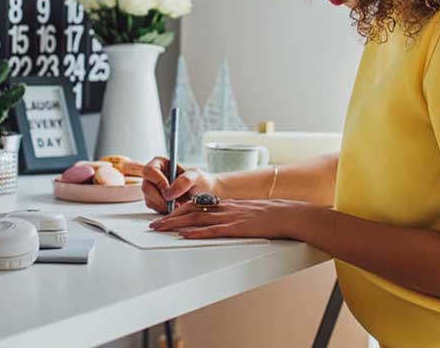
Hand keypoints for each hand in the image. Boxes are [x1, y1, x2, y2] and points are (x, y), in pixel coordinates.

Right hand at [142, 156, 216, 213]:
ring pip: (149, 199)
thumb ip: (184, 181)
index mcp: (160, 163)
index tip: (168, 189)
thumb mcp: (196, 176)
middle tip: (173, 203)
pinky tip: (174, 207)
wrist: (203, 195)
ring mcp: (153, 189)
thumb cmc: (200, 181)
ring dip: (163, 205)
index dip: (157, 180)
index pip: (149, 170)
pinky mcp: (154, 201)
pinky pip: (153, 207)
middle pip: (146, 187)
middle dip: (159, 198)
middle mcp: (154, 175)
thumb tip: (168, 192)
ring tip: (178, 204)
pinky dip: (163, 210)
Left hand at [148, 198, 307, 238]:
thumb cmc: (268, 215)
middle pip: (190, 211)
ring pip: (196, 219)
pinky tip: (185, 235)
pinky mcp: (236, 228)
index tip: (163, 216)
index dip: (176, 211)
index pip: (194, 205)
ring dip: (176, 224)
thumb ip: (229, 215)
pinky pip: (212, 230)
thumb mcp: (244, 211)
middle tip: (154, 225)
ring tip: (161, 229)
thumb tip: (215, 222)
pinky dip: (197, 232)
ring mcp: (228, 217)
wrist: (285, 214)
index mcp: (223, 204)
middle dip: (169, 218)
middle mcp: (222, 208)